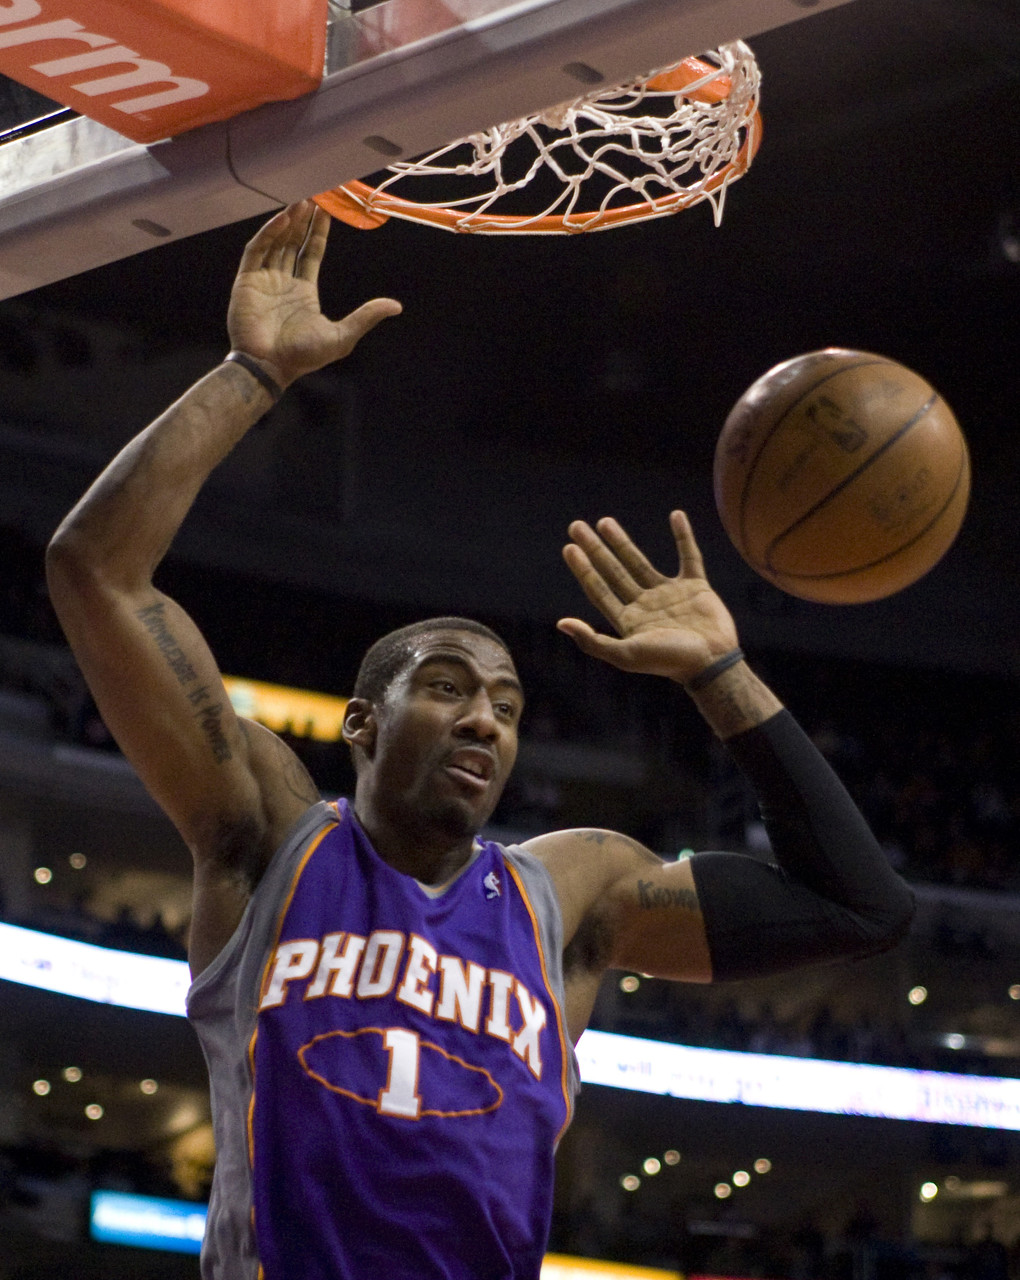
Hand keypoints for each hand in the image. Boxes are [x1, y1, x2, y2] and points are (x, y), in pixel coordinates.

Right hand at [226, 201, 401, 387]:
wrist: (270, 367)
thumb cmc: (304, 357)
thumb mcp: (343, 335)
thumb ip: (366, 316)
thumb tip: (396, 306)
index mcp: (304, 292)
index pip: (311, 253)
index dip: (319, 232)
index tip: (326, 211)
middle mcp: (283, 282)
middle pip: (293, 242)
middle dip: (303, 220)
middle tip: (314, 195)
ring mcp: (264, 280)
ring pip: (276, 242)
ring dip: (288, 222)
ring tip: (300, 200)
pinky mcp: (246, 281)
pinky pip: (257, 250)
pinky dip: (269, 233)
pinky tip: (284, 219)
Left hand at [558, 511, 739, 681]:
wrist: (712, 663)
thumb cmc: (669, 662)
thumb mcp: (626, 655)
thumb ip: (593, 641)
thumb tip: (561, 623)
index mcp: (628, 620)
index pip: (598, 589)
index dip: (582, 569)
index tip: (569, 547)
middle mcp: (644, 605)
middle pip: (613, 571)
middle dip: (595, 549)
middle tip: (576, 526)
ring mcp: (669, 594)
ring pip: (640, 562)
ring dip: (622, 542)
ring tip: (604, 522)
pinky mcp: (696, 587)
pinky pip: (689, 556)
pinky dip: (684, 536)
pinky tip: (676, 515)